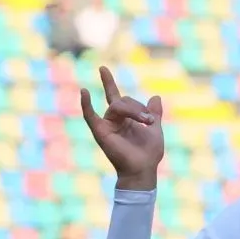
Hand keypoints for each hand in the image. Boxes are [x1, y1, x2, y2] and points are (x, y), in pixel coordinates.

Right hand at [80, 66, 163, 189]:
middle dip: (139, 108)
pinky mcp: (100, 132)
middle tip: (150, 121)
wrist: (144, 169)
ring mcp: (106, 125)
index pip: (116, 97)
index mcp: (125, 119)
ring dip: (134, 111)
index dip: (108, 82)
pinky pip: (90, 116)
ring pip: (117, 105)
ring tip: (146, 122)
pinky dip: (86, 104)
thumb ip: (154, 114)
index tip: (102, 68)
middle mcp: (113, 120)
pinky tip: (84, 91)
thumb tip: (155, 97)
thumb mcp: (155, 129)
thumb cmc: (149, 153)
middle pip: (123, 100)